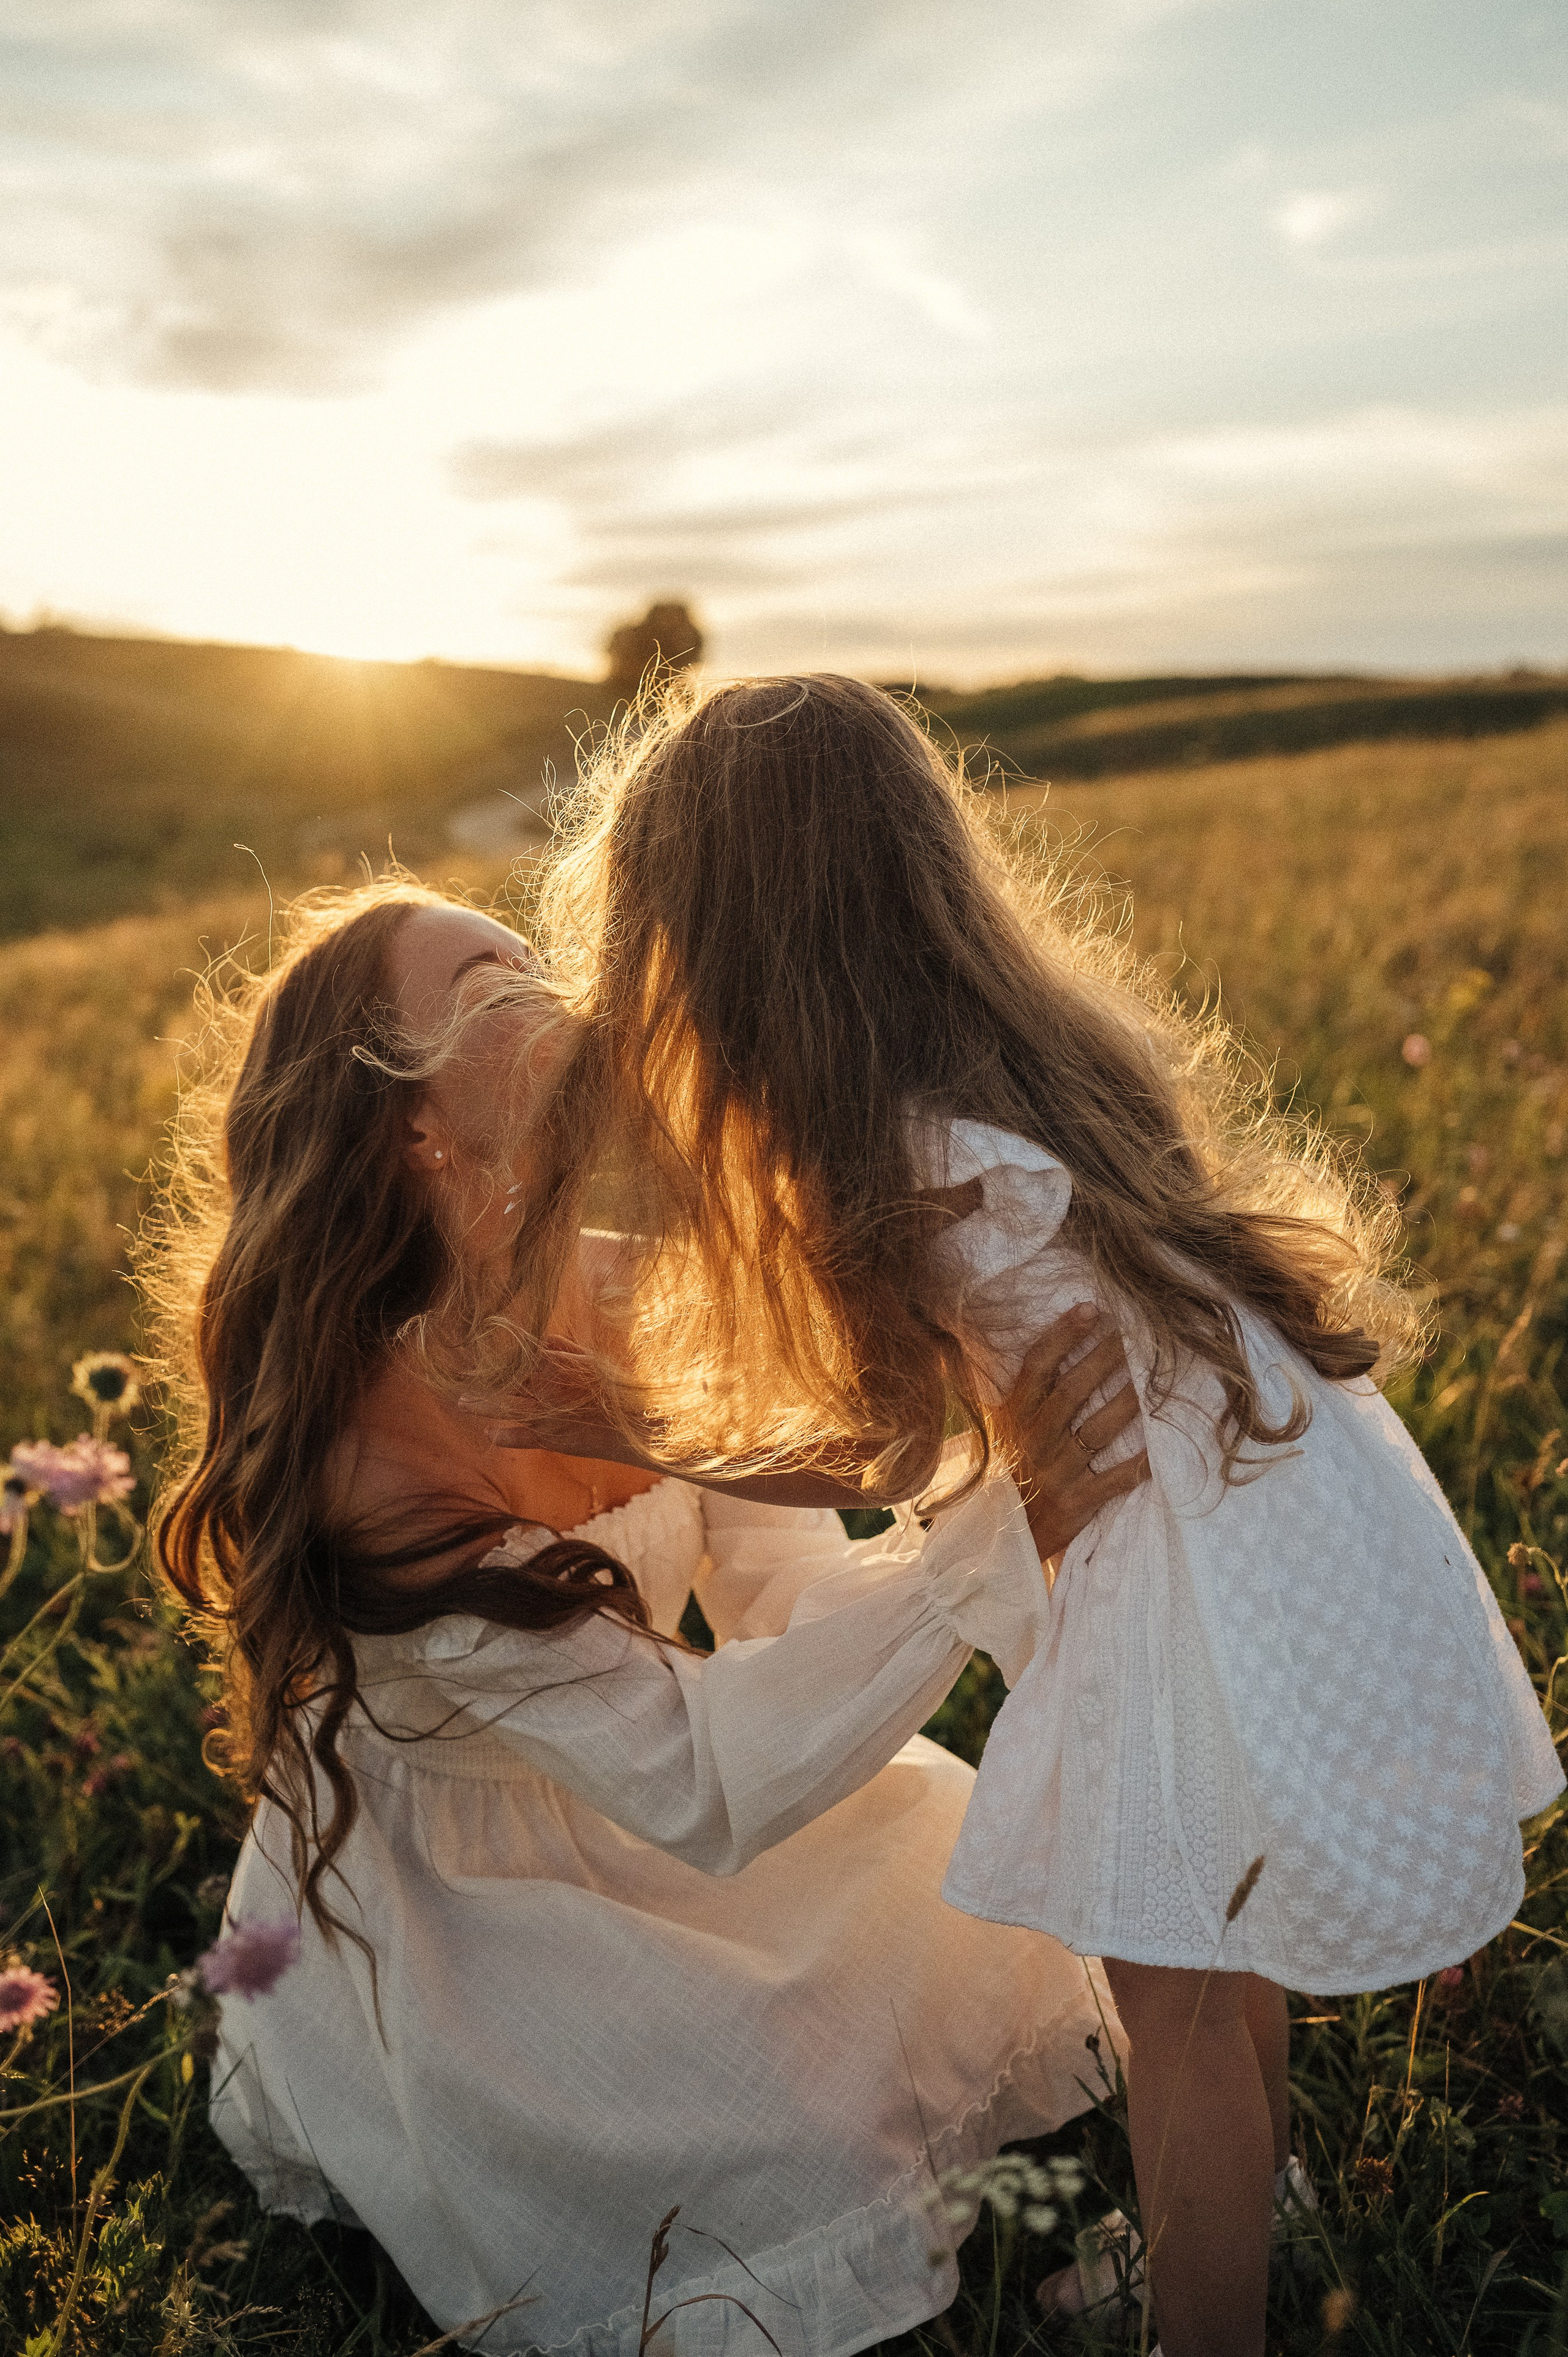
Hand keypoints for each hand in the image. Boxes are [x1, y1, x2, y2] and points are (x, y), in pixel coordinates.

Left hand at [462, 1340, 643, 1463]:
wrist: (636, 1425)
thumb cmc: (617, 1390)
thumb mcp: (593, 1362)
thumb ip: (566, 1350)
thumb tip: (544, 1339)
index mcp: (558, 1364)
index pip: (520, 1352)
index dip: (499, 1350)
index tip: (478, 1345)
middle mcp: (548, 1387)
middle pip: (506, 1379)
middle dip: (483, 1375)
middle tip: (460, 1373)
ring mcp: (547, 1414)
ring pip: (506, 1406)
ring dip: (482, 1403)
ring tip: (462, 1401)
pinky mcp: (552, 1438)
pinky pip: (519, 1437)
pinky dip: (502, 1435)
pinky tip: (488, 1433)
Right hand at [995, 1305, 1149, 1559]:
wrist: (1004, 1534)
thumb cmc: (1012, 1468)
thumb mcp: (1004, 1427)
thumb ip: (1021, 1391)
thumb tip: (1052, 1342)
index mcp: (1015, 1416)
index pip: (1037, 1367)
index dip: (1062, 1335)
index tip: (1091, 1308)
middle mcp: (1035, 1439)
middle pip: (1072, 1390)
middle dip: (1105, 1357)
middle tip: (1136, 1331)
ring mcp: (1056, 1471)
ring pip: (1098, 1429)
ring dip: (1129, 1401)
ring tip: (1157, 1375)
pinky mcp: (1077, 1501)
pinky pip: (1115, 1479)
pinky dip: (1140, 1463)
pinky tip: (1165, 1445)